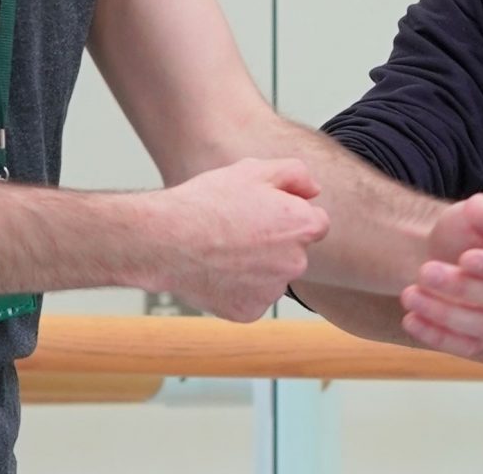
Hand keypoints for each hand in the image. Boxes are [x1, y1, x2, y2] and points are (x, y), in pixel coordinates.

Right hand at [151, 157, 329, 320]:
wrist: (166, 240)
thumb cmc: (208, 203)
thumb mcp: (253, 170)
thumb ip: (295, 174)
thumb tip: (314, 191)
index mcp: (302, 227)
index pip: (316, 223)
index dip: (291, 214)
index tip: (266, 213)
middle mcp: (295, 263)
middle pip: (294, 252)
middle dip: (275, 243)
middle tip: (240, 230)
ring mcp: (272, 291)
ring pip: (272, 276)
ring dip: (258, 267)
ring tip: (224, 250)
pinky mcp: (249, 312)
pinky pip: (252, 297)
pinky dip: (239, 288)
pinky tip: (217, 271)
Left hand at [395, 195, 482, 355]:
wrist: (439, 251)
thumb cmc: (463, 230)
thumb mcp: (478, 211)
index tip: (465, 258)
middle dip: (463, 288)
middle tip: (426, 271)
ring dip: (445, 313)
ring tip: (410, 294)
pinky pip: (467, 347)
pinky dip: (437, 336)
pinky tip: (411, 318)